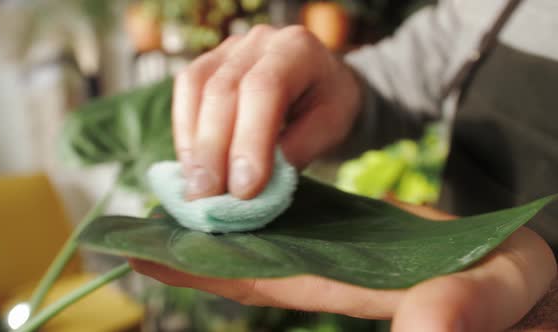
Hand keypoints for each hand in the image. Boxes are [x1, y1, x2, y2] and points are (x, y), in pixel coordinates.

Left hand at [131, 207, 557, 330]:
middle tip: (139, 228)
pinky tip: (242, 191)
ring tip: (175, 202)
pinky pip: (300, 219)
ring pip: (272, 236)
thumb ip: (464, 313)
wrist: (522, 277)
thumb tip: (427, 329)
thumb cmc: (512, 290)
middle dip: (196, 246)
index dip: (209, 269)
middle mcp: (337, 271)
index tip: (150, 256)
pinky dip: (266, 208)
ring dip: (225, 221)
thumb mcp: (498, 297)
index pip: (266, 279)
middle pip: (252, 260)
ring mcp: (345, 252)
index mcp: (354, 285)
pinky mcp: (359, 235)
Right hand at [173, 25, 362, 199]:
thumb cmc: (327, 106)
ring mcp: (229, 48)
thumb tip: (253, 184)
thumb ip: (297, 150)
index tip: (244, 189)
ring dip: (194, 144)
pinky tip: (192, 166)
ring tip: (198, 187)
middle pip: (223, 90)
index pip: (264, 89)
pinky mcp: (209, 63)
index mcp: (298, 49)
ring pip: (197, 88)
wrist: (320, 82)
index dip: (249, 140)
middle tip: (209, 197)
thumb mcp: (330, 129)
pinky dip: (185, 132)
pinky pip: (185, 91)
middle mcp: (259, 41)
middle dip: (214, 150)